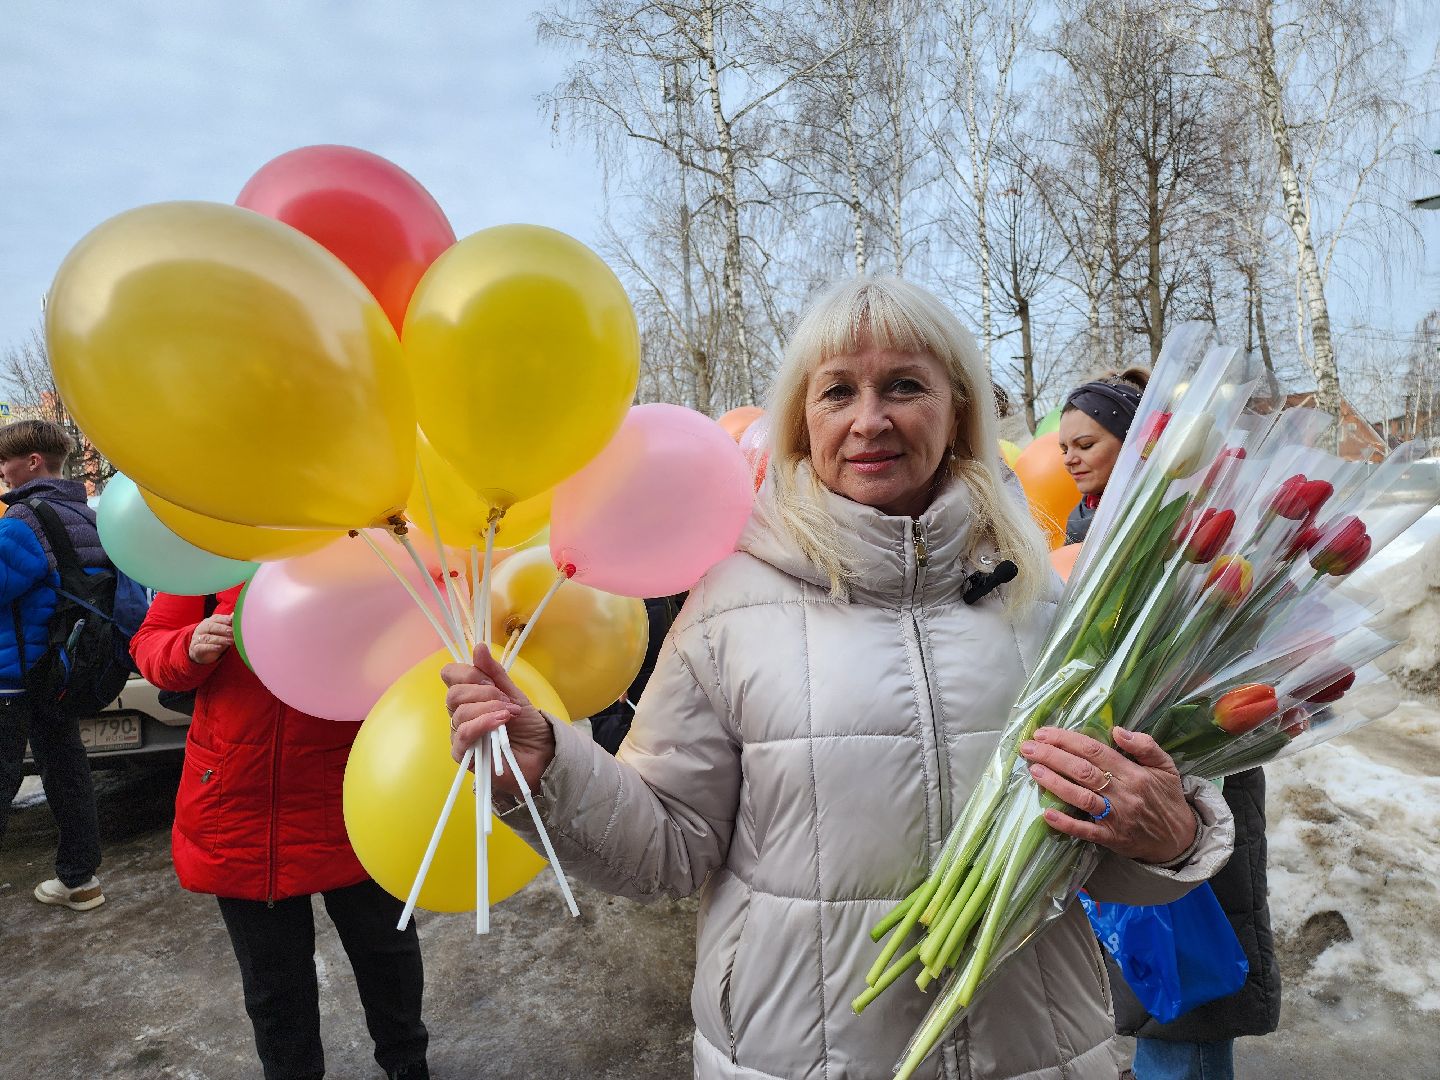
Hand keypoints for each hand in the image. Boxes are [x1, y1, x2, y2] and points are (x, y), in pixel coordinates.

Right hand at [188, 614, 233, 664]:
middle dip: (222, 628)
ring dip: (219, 639)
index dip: (224, 619)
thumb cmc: (214, 639)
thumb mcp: (222, 631)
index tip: (232, 620)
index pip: (215, 618)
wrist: (201, 653)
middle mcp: (201, 629)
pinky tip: (219, 647)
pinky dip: (211, 647)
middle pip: (210, 626)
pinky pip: (202, 647)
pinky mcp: (196, 649)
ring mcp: (197, 639)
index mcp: (208, 622)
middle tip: (232, 631)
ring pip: (207, 637)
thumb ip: (228, 623)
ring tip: (230, 641)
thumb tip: (236, 614)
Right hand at [442, 645, 555, 797]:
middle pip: (454, 693)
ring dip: (488, 708)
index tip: (491, 680)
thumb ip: (495, 673)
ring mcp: (460, 734)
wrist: (541, 753)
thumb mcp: (513, 693)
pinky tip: (500, 722)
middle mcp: (459, 713)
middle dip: (482, 691)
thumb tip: (478, 646)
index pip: (450, 675)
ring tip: (510, 714)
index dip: (467, 673)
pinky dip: (483, 723)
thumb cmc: (526, 724)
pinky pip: (464, 733)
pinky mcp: (463, 754)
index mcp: (468, 695)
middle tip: (505, 699)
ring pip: (460, 712)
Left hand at [1020, 726, 1196, 864]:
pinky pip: (1085, 831)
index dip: (1067, 740)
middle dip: (1052, 756)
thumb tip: (1118, 730)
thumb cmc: (1166, 798)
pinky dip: (1066, 823)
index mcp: (1133, 772)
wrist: (1179, 839)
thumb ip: (1145, 745)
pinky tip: (1046, 814)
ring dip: (1055, 783)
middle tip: (1028, 747)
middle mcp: (1123, 793)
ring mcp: (1115, 817)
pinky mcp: (1110, 838)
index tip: (1044, 733)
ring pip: (1081, 797)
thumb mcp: (1165, 766)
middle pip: (1082, 771)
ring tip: (1033, 770)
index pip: (1094, 751)